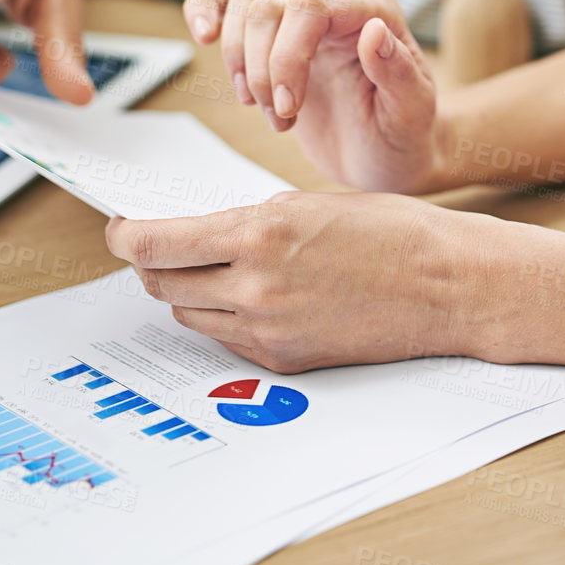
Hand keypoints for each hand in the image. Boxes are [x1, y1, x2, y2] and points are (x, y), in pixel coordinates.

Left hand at [106, 190, 503, 370]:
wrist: (446, 286)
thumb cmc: (391, 231)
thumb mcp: (309, 204)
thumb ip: (248, 218)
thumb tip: (200, 231)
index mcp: (257, 236)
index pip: (155, 244)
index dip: (124, 236)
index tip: (118, 227)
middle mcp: (253, 289)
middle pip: (161, 284)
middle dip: (149, 263)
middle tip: (152, 245)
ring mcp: (267, 332)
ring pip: (190, 313)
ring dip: (184, 290)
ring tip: (203, 267)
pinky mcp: (284, 361)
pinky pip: (228, 338)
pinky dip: (222, 314)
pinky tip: (245, 293)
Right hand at [182, 0, 439, 192]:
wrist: (388, 152)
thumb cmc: (405, 133)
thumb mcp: (412, 114)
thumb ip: (398, 72)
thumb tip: (373, 31)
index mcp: (374, 10)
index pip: (309, 8)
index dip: (284, 56)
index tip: (285, 106)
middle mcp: (336, 1)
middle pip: (268, 6)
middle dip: (261, 69)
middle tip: (279, 117)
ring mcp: (302, 13)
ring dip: (238, 59)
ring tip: (259, 104)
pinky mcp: (274, 32)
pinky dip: (206, 7)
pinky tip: (204, 35)